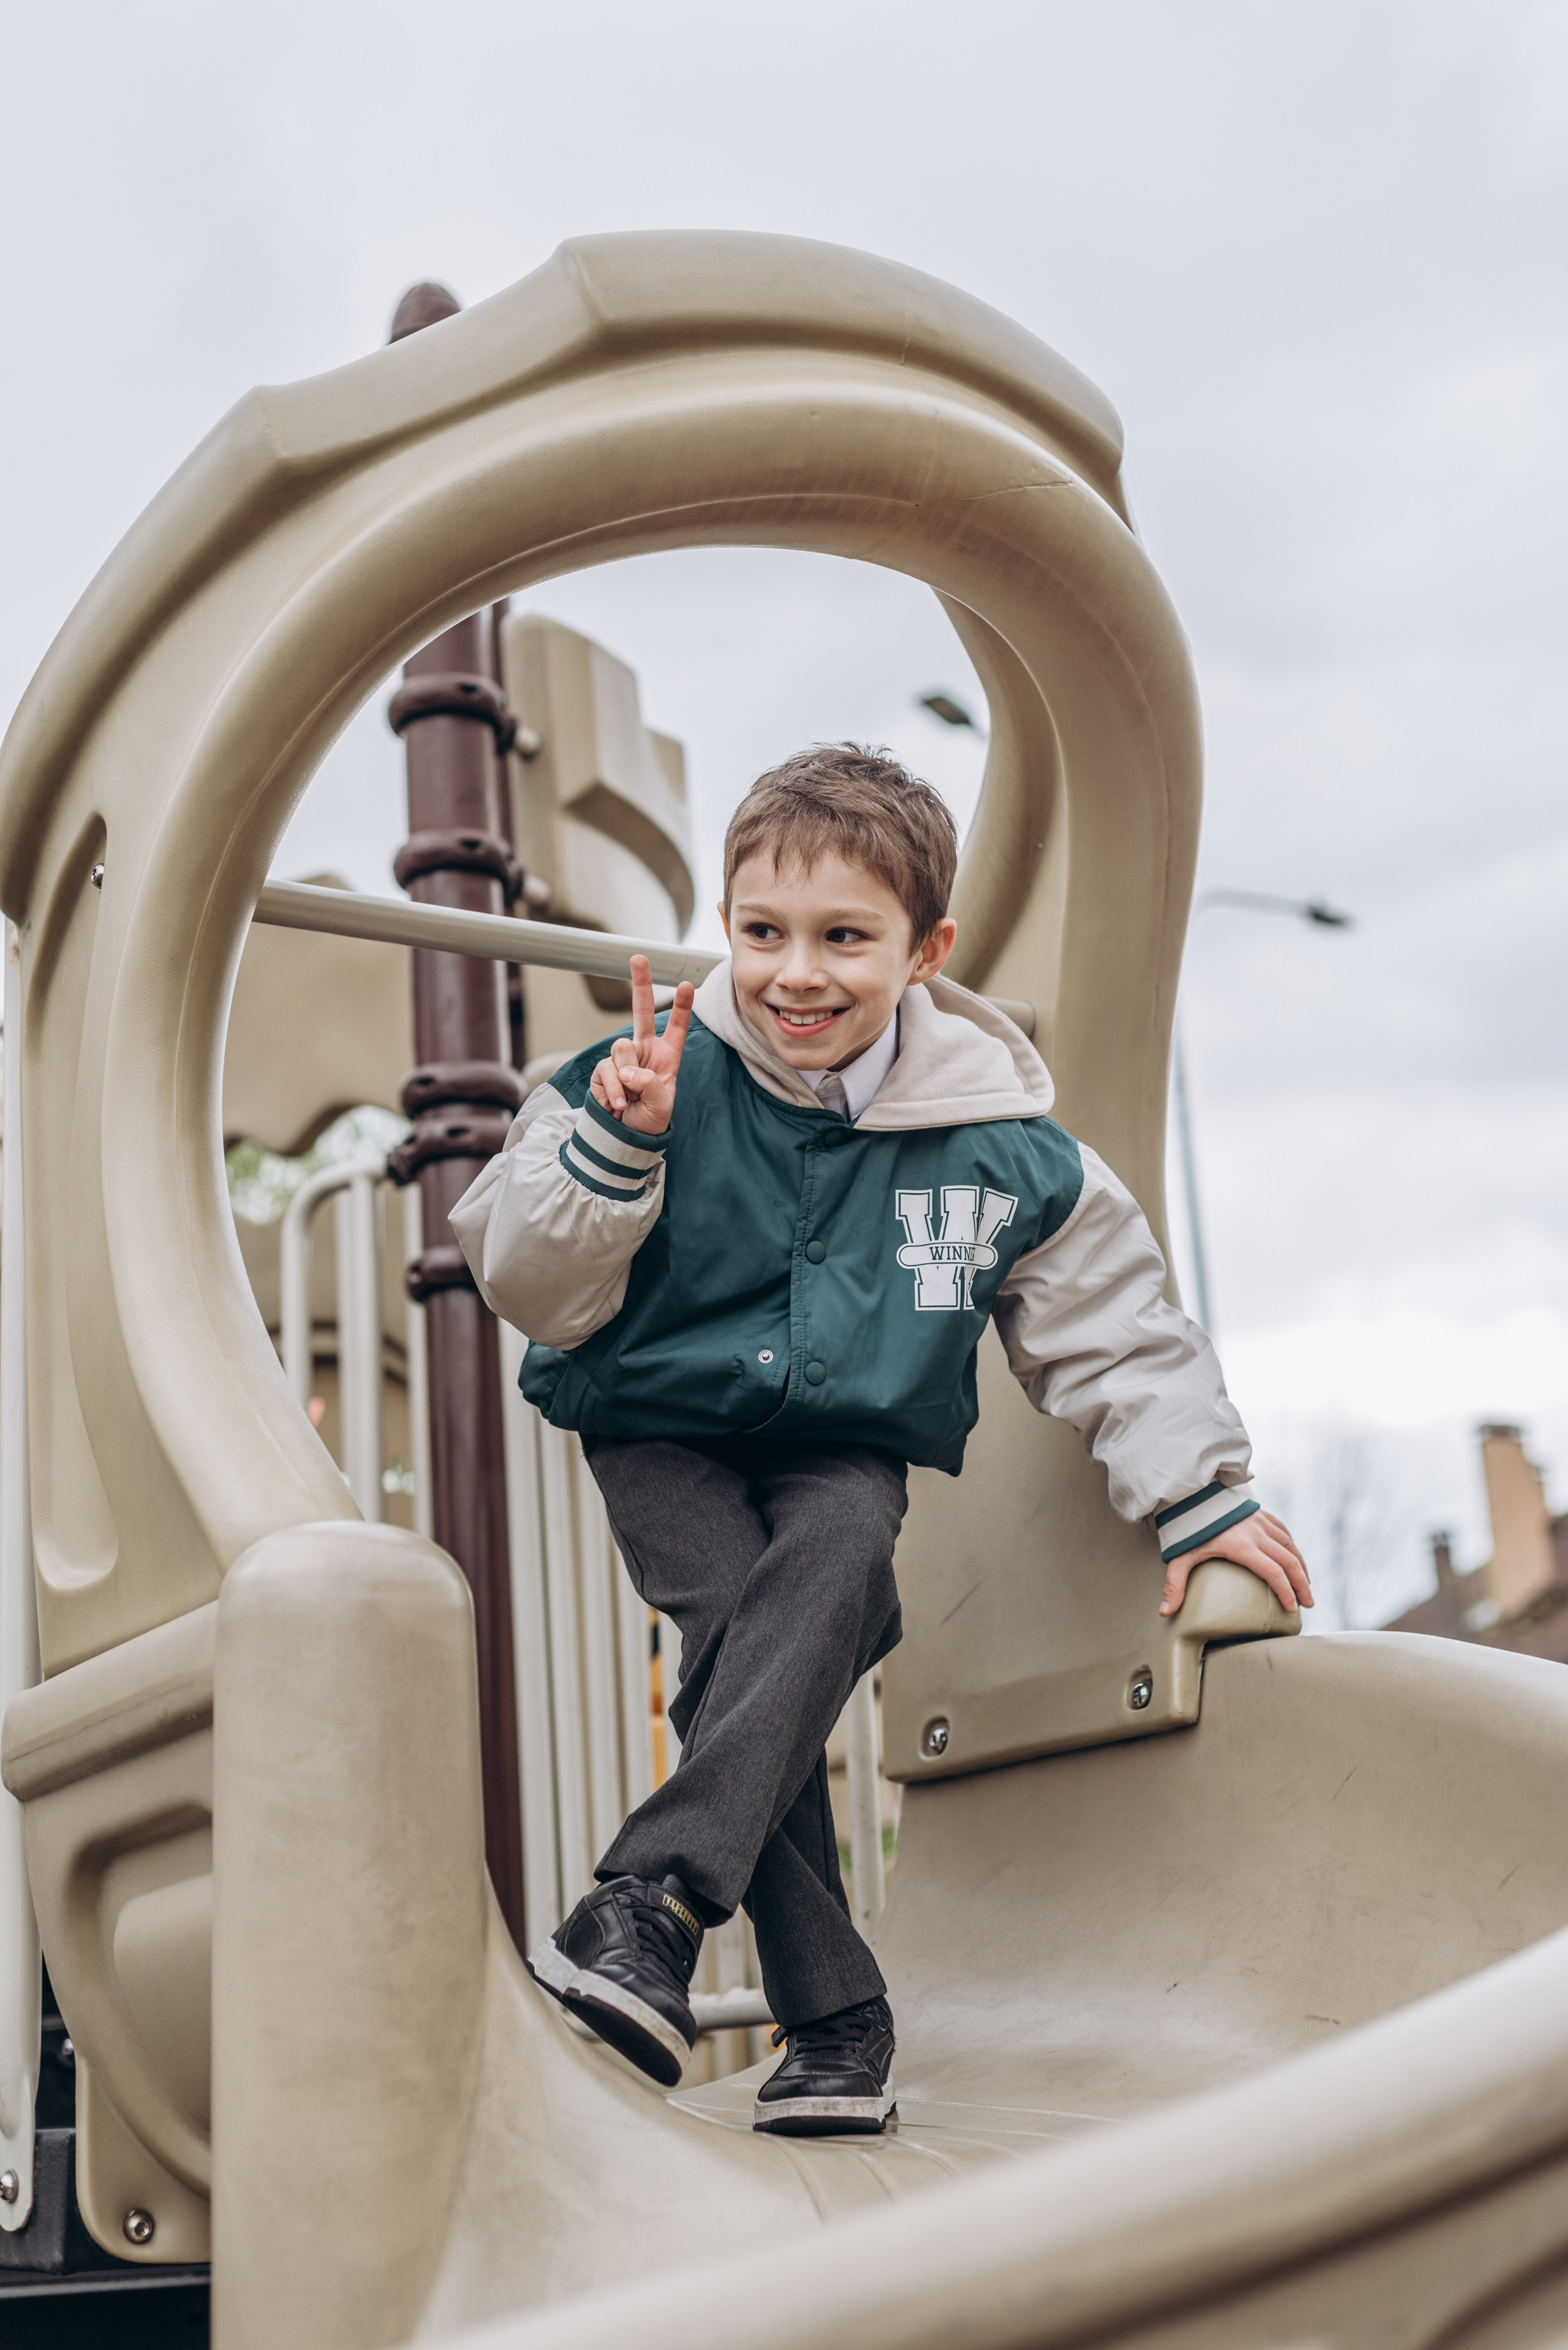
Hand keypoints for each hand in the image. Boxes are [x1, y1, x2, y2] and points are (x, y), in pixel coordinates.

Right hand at [589, 955, 694, 1133]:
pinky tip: (617, 1104)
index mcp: (666, 1056)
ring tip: (629, 1099)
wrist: (624, 1137)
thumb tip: (627, 1070)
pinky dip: (612, 1089)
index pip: (676, 1027)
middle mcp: (644, 1051)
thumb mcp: (662, 1105)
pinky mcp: (603, 1070)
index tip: (687, 984)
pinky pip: (606, 1070)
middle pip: (641, 1011)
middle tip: (639, 957)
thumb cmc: (649, 1119)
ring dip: (626, 1076)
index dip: (682, 1007)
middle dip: (640, 983)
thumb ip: (651, 1084)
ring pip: (621, 1049)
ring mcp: (622, 1059)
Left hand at [1160, 1509, 1311, 1617]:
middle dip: (1302, 1585)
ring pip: (1290, 1547)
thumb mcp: (1179, 1557)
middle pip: (1289, 1562)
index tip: (1291, 1608)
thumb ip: (1175, 1585)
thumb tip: (1165, 1612)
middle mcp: (1256, 1533)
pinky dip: (1292, 1548)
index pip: (1273, 1573)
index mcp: (1241, 1546)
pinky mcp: (1261, 1514)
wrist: (1191, 1492)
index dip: (1286, 1592)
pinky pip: (1284, 1532)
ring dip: (1301, 1567)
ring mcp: (1261, 1522)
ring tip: (1306, 1586)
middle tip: (1308, 1603)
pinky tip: (1295, 1559)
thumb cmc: (1186, 1528)